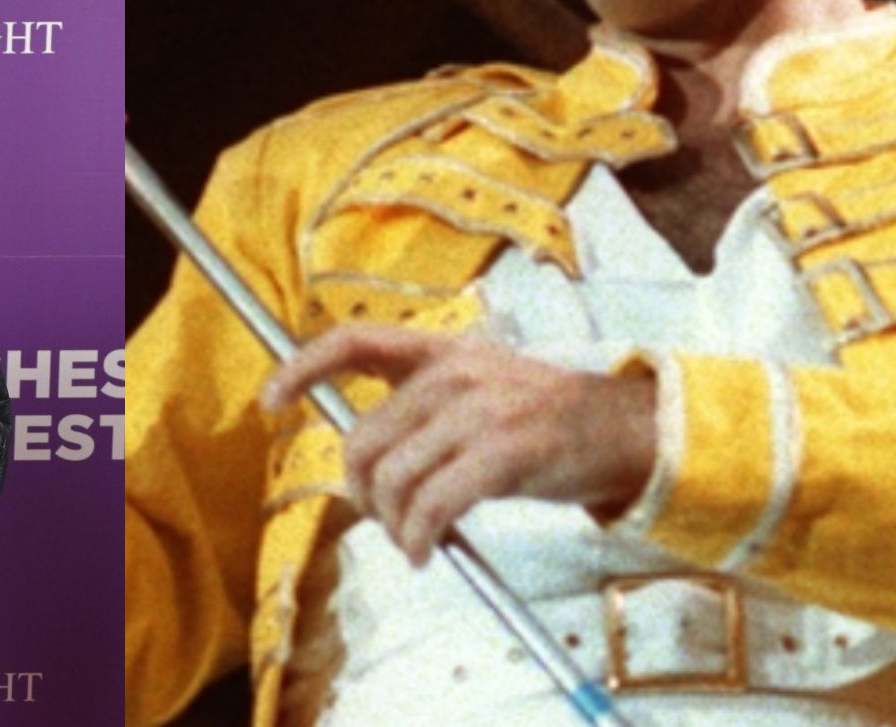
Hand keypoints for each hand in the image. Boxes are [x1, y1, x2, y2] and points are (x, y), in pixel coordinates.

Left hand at [262, 327, 656, 564]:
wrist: (624, 431)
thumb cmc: (545, 421)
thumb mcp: (480, 388)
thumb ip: (423, 408)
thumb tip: (364, 459)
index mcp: (443, 351)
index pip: (355, 342)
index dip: (303, 368)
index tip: (271, 399)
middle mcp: (455, 374)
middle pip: (365, 439)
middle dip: (361, 491)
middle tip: (381, 517)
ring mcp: (479, 411)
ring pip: (394, 479)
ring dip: (393, 525)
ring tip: (412, 540)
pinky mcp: (502, 454)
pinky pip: (432, 506)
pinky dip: (419, 538)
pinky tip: (427, 551)